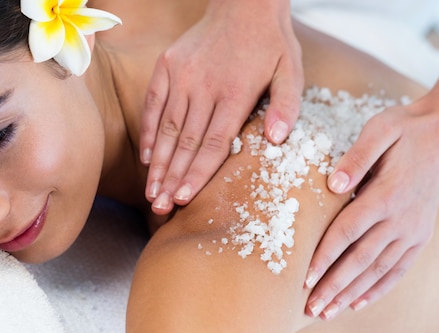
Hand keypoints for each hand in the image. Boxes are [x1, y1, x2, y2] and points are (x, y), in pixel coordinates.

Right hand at [140, 0, 302, 214]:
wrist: (244, 3)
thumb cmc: (271, 43)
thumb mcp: (291, 70)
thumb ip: (286, 106)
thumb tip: (277, 141)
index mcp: (235, 93)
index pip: (212, 143)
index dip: (197, 174)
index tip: (183, 199)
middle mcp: (203, 86)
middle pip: (185, 143)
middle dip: (172, 179)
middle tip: (161, 207)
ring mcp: (182, 75)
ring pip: (167, 128)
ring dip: (158, 163)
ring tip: (151, 192)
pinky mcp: (167, 65)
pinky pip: (153, 104)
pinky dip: (149, 132)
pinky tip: (147, 158)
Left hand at [304, 95, 438, 319]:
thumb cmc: (404, 130)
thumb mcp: (379, 131)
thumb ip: (356, 157)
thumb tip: (333, 184)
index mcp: (387, 194)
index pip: (348, 231)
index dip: (325, 257)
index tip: (304, 279)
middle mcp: (402, 219)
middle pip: (361, 259)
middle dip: (334, 286)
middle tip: (310, 308)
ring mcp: (414, 231)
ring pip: (378, 270)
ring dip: (351, 294)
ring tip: (327, 313)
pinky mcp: (421, 237)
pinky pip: (398, 269)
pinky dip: (378, 289)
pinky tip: (358, 304)